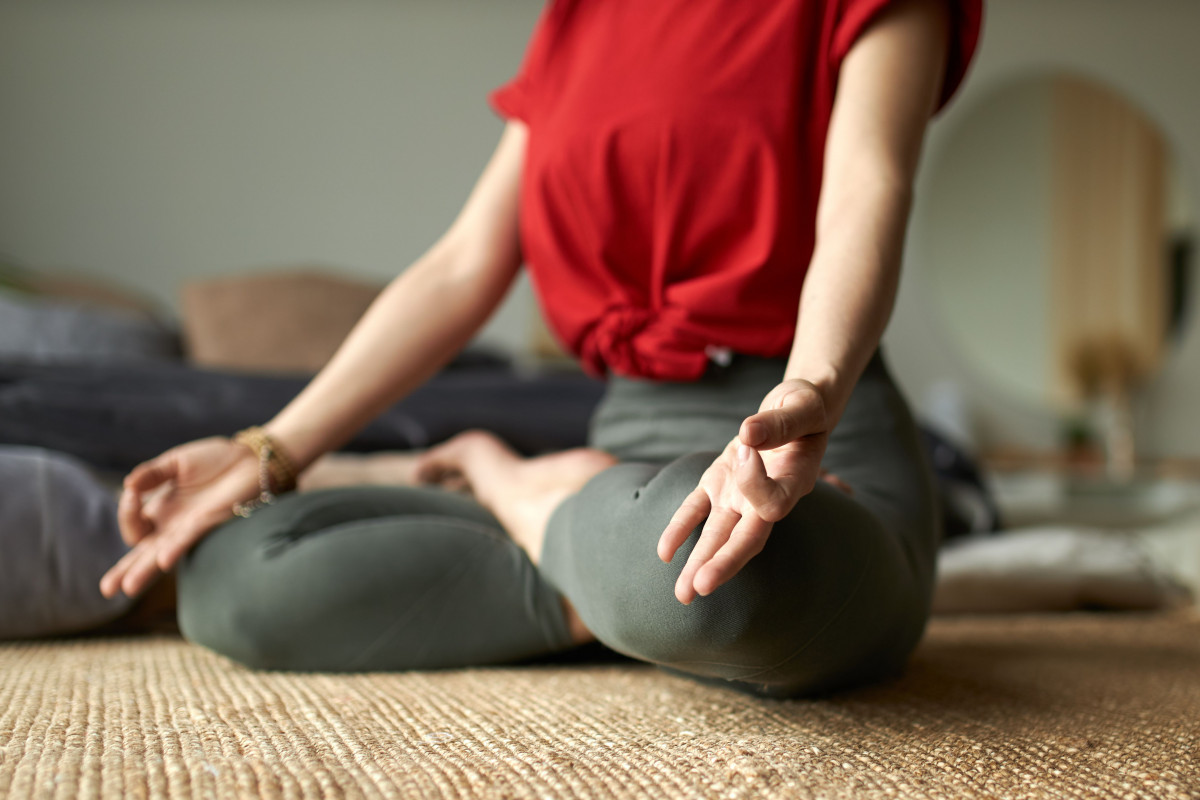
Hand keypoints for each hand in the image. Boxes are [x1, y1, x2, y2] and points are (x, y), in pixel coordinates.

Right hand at [99, 437, 261, 599]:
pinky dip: (174, 549)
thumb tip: (127, 484)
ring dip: (145, 570)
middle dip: (124, 571)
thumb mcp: (176, 462)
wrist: (250, 458)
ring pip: (161, 554)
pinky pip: (188, 540)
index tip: (131, 492)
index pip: (134, 525)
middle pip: (143, 553)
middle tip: (107, 589)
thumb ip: (152, 473)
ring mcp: (190, 528)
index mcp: (162, 511)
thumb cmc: (216, 460)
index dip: (126, 513)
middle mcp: (173, 525)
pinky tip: (162, 561)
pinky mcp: (210, 524)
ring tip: (129, 588)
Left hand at [657, 379, 846, 604]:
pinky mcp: (719, 483)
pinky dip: (680, 528)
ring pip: (719, 534)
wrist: (795, 408)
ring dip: (700, 562)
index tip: (747, 447)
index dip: (756, 484)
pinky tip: (664, 554)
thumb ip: (779, 423)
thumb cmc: (805, 408)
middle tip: (701, 587)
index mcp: (794, 481)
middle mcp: (766, 497)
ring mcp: (740, 493)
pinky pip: (697, 509)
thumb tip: (746, 434)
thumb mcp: (801, 406)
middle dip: (724, 563)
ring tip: (683, 595)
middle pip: (747, 538)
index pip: (773, 501)